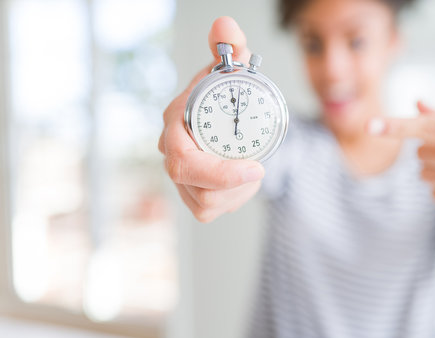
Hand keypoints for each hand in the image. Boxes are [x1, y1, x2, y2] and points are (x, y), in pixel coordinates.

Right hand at [159, 17, 263, 222]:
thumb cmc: (222, 96)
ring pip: (207, 205)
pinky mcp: (192, 195)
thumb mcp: (231, 70)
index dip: (218, 172)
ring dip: (237, 191)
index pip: (182, 160)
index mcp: (176, 127)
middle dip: (232, 188)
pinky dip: (233, 198)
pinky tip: (241, 180)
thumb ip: (230, 47)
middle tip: (259, 172)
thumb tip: (225, 26)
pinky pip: (210, 210)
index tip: (255, 168)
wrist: (221, 119)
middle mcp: (172, 156)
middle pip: (197, 191)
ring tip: (250, 168)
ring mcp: (180, 179)